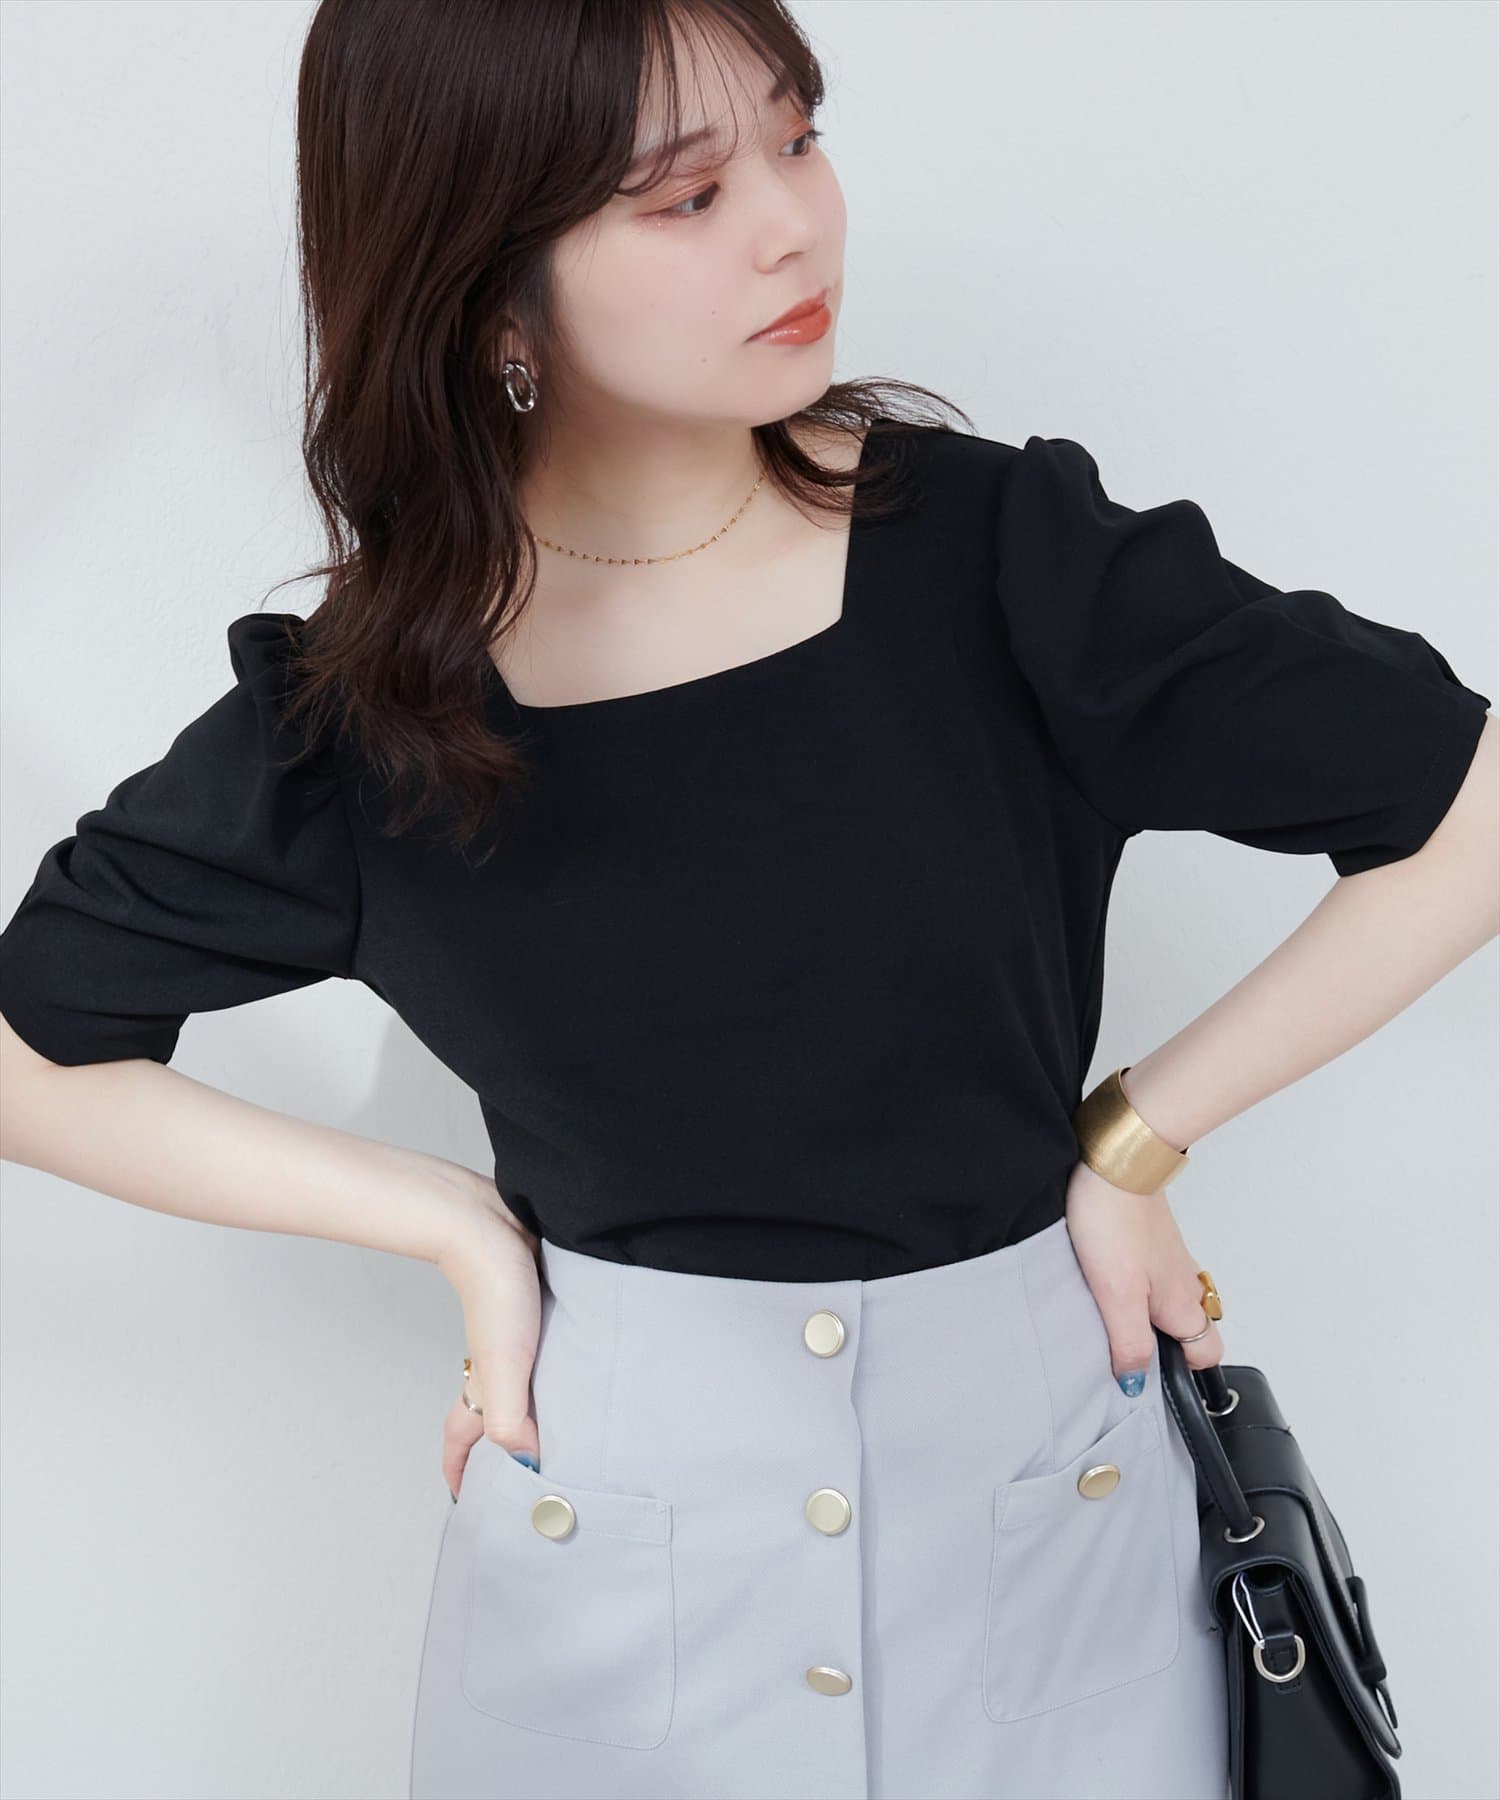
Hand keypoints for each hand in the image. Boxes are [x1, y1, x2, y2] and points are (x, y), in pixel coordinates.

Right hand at [435, 1184, 543, 1500]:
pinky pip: (546, 1355)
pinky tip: (583, 1371)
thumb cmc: (495, 1291)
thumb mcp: (504, 1366)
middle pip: (492, 1419)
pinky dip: (558, 1371)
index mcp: (483, 1386)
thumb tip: (529, 1461)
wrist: (494, 1225)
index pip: (462, 1440)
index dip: (462, 1473)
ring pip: (523, 1387)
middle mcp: (496, 1368)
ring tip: (570, 1432)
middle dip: (505, 1450)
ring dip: (539, 1410)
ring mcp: (517, 1340)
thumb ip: (508, 1417)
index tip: (469, 1504)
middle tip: (533, 1477)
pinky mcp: (539, 1312)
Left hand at [1063, 1158, 1224, 1393]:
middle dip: (1170, 1347)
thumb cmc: (1116, 1221)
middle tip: (1129, 1353)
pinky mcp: (1150, 1236)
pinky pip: (1155, 1274)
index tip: (1153, 1384)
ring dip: (1150, 1316)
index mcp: (1182, 1305)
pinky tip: (1108, 1281)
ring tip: (1110, 1319)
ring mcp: (1169, 1257)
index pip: (1208, 1355)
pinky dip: (1139, 1287)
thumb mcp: (1116, 1295)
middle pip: (1192, 1328)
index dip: (1185, 1376)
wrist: (1115, 1159)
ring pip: (1172, 1300)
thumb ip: (1129, 1342)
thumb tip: (1135, 1384)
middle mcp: (1184, 1282)